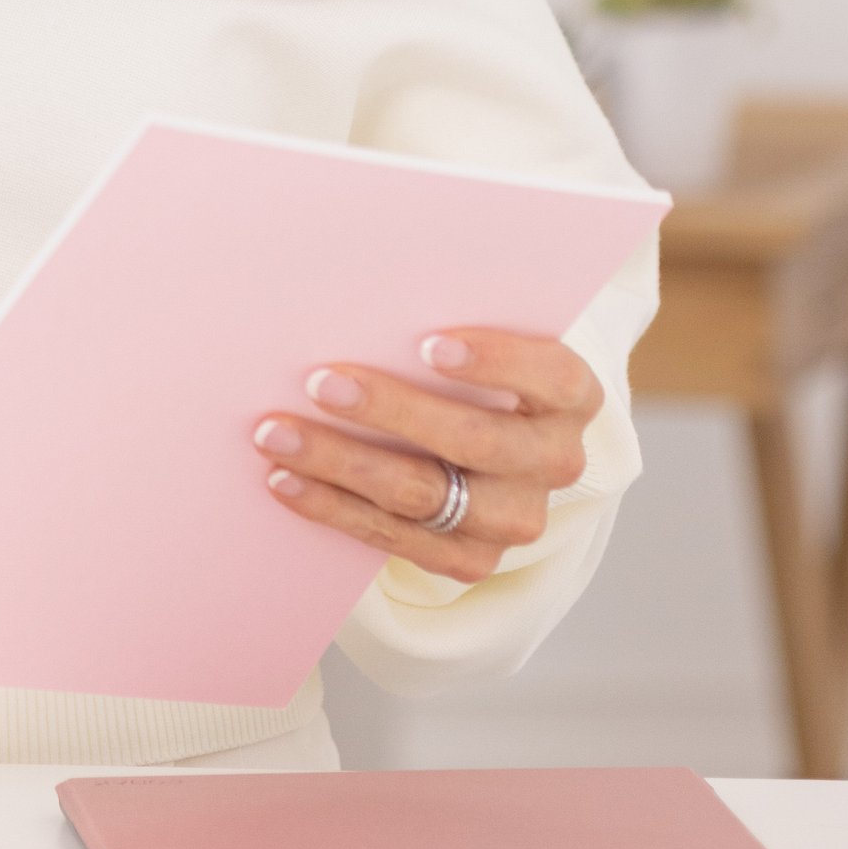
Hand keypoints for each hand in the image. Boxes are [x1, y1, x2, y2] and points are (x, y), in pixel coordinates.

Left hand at [252, 329, 598, 583]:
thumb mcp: (478, 336)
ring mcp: (517, 518)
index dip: (494, 360)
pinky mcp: (474, 559)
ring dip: (341, 463)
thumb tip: (360, 288)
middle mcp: (555, 460)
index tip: (428, 343)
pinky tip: (287, 480)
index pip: (549, 374)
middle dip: (389, 409)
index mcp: (570, 395)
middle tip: (317, 382)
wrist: (492, 453)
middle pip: (474, 439)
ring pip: (424, 493)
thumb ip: (443, 315)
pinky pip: (396, 538)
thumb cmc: (468, 371)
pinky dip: (333, 507)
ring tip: (277, 435)